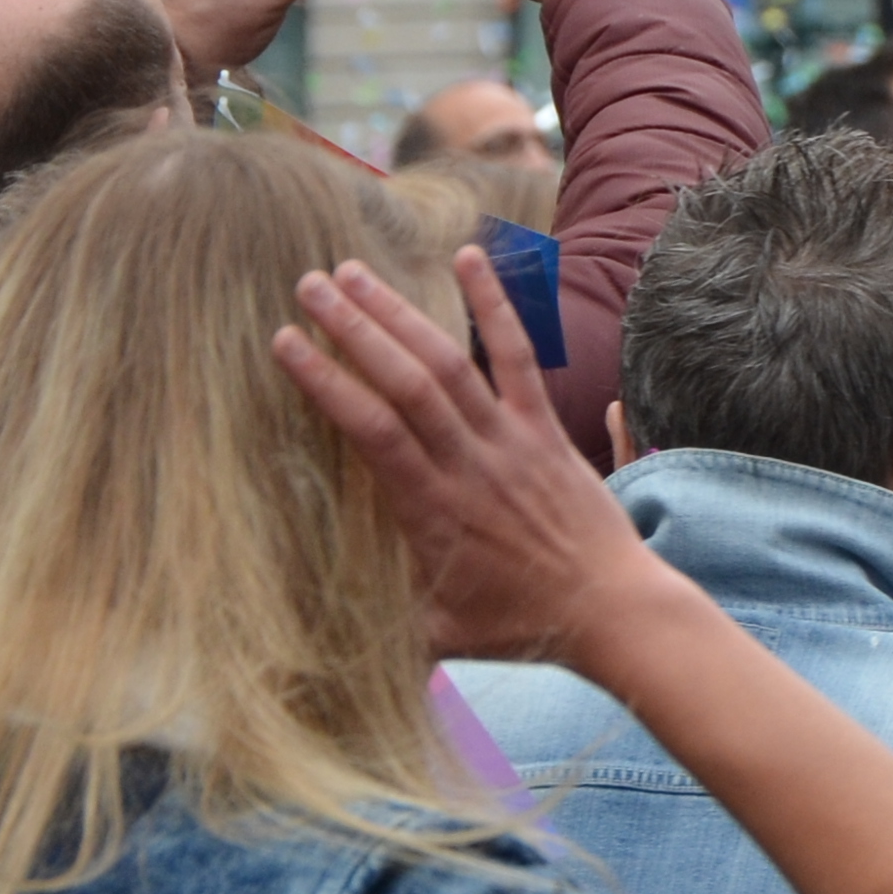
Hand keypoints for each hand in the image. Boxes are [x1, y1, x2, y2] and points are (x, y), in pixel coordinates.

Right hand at [278, 246, 675, 666]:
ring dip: (401, 312)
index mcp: (430, 508)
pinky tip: (468, 257)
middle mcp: (468, 463)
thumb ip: (379, 620)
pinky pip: (519, 356)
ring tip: (355, 271)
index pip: (369, 429)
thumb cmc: (519, 628)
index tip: (284, 343)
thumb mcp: (434, 636)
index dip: (325, 382)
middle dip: (353, 328)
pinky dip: (493, 304)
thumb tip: (313, 627)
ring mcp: (510, 439)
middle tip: (309, 283)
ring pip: (449, 363)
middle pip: (404, 381)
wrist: (608, 608)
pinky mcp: (545, 427)